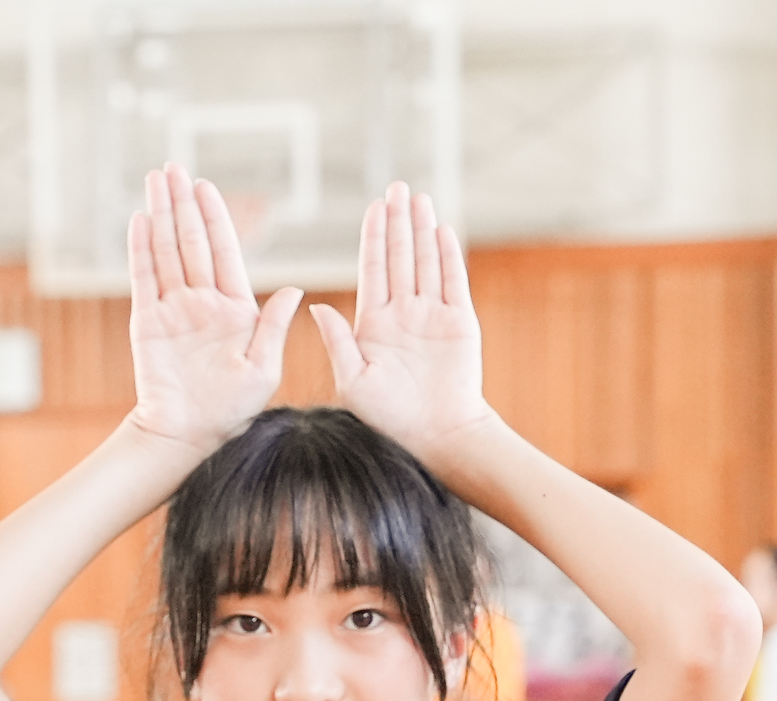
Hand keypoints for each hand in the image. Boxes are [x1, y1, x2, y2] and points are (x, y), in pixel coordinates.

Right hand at [126, 164, 302, 456]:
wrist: (191, 434)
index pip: (224, 252)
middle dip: (182, 204)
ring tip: (155, 181)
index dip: (214, 217)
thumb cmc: (234, 409)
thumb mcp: (264, 368)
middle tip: (173, 168)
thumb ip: (273, 327)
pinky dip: (140, 249)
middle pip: (191, 242)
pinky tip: (139, 221)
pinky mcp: (147, 322)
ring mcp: (173, 310)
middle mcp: (202, 303)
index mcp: (235, 309)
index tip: (206, 187)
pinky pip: (143, 278)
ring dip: (160, 215)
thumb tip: (294, 291)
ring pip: (166, 252)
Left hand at [313, 182, 492, 463]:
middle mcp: (403, 314)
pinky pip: (453, 282)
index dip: (373, 237)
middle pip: (400, 257)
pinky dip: (448, 256)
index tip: (373, 207)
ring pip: (425, 263)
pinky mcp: (459, 324)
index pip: (372, 269)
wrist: (436, 436)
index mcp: (374, 324)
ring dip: (422, 230)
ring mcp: (432, 317)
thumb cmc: (389, 418)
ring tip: (419, 198)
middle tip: (396, 187)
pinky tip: (443, 230)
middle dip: (397, 222)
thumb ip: (338, 342)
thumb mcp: (353, 381)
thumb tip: (316, 307)